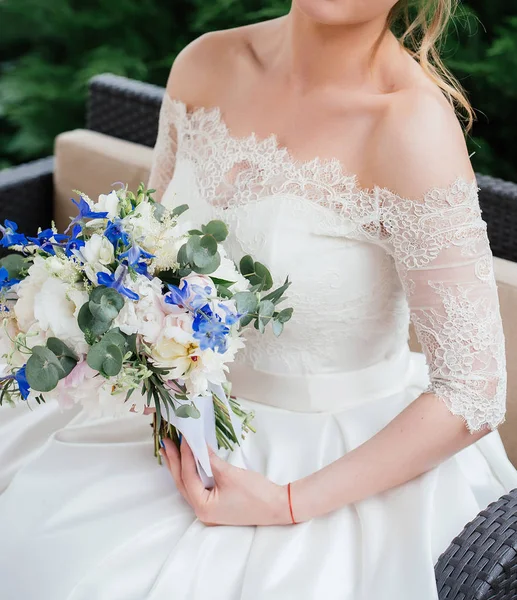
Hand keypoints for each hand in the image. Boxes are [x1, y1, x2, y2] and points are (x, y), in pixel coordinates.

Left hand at [160, 438, 292, 526]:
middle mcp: (201, 511)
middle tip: (166, 443)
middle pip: (183, 482)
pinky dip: (193, 473)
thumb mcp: (229, 474)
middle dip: (174, 461)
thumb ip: (210, 460)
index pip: (188, 476)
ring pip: (188, 485)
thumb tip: (197, 446)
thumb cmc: (255, 493)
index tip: (183, 437)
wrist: (278, 506)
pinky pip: (198, 486)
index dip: (184, 455)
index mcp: (203, 507)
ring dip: (181, 466)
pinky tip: (190, 461)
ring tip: (172, 450)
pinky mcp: (215, 505)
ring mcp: (208, 510)